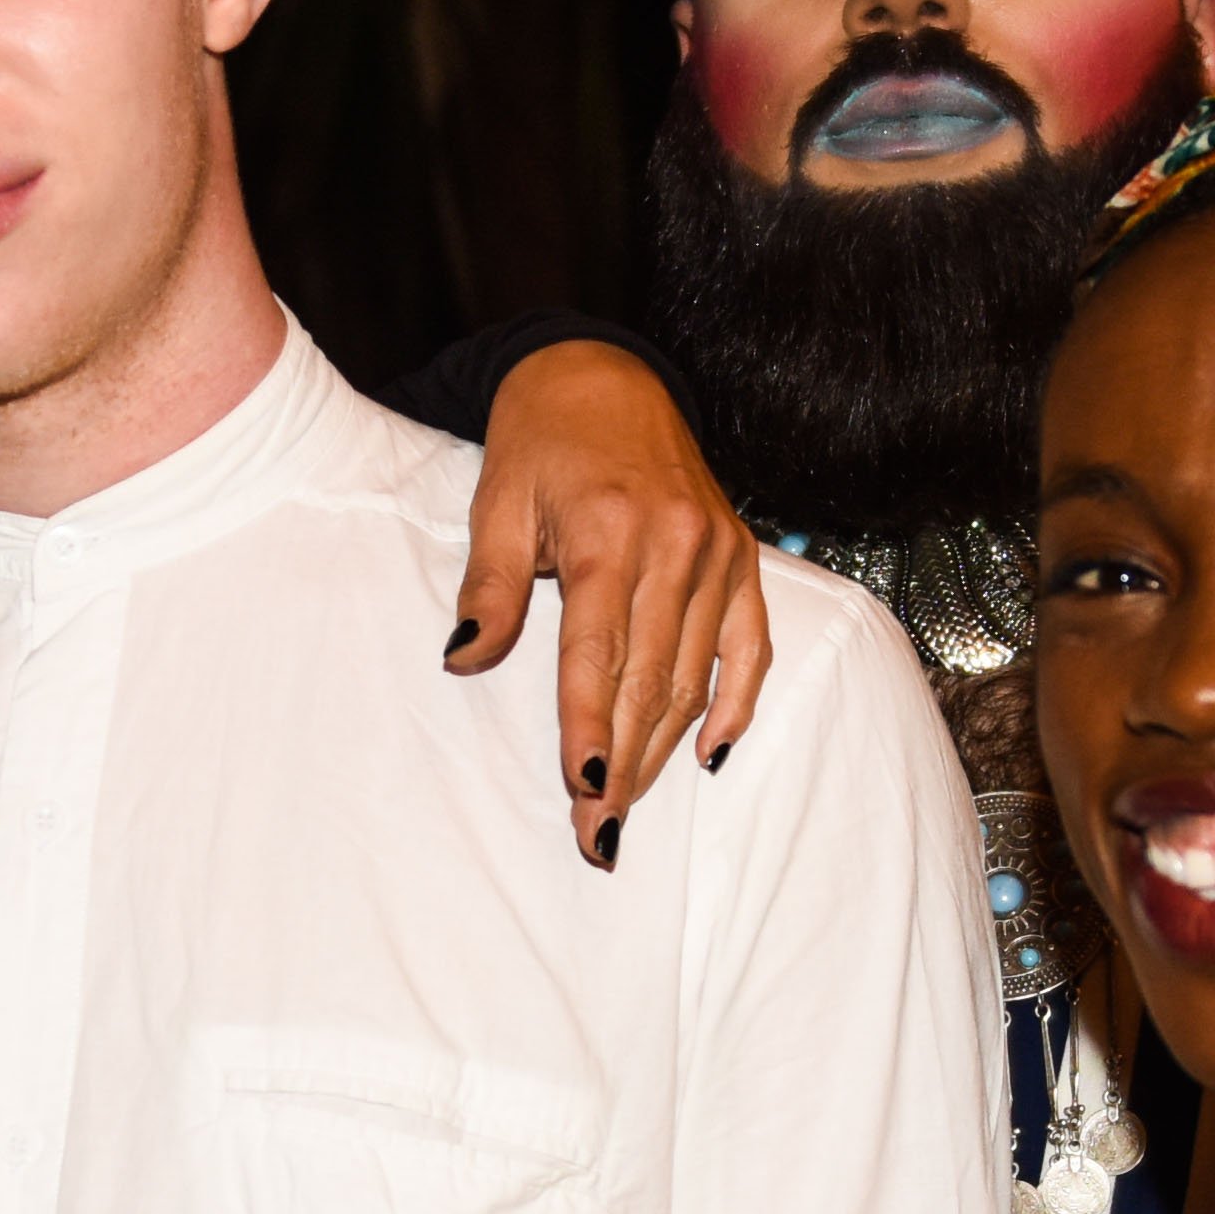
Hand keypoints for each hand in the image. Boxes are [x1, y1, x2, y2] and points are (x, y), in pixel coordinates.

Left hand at [455, 342, 771, 868]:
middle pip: (651, 679)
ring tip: (626, 808)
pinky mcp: (742, 555)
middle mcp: (677, 544)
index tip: (581, 790)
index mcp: (609, 531)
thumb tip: (465, 661)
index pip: (598, 652)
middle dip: (622, 765)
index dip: (589, 727)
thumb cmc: (540, 443)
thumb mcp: (495, 502)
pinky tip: (711, 754)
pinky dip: (735, 703)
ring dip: (663, 750)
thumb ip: (488, 587)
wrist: (606, 378)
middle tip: (597, 835)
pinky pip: (750, 646)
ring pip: (695, 674)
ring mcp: (718, 552)